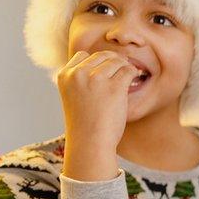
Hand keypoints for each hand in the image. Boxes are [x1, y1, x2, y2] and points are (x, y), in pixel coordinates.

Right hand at [57, 50, 139, 180]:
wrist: (90, 143)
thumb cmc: (85, 124)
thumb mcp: (74, 97)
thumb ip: (81, 81)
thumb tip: (102, 65)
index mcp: (65, 76)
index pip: (82, 55)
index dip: (96, 62)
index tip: (105, 71)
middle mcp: (78, 74)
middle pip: (101, 56)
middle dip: (113, 61)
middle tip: (121, 70)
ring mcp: (96, 79)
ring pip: (116, 61)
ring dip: (124, 67)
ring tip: (128, 76)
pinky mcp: (114, 87)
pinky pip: (128, 70)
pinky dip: (133, 73)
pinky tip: (134, 78)